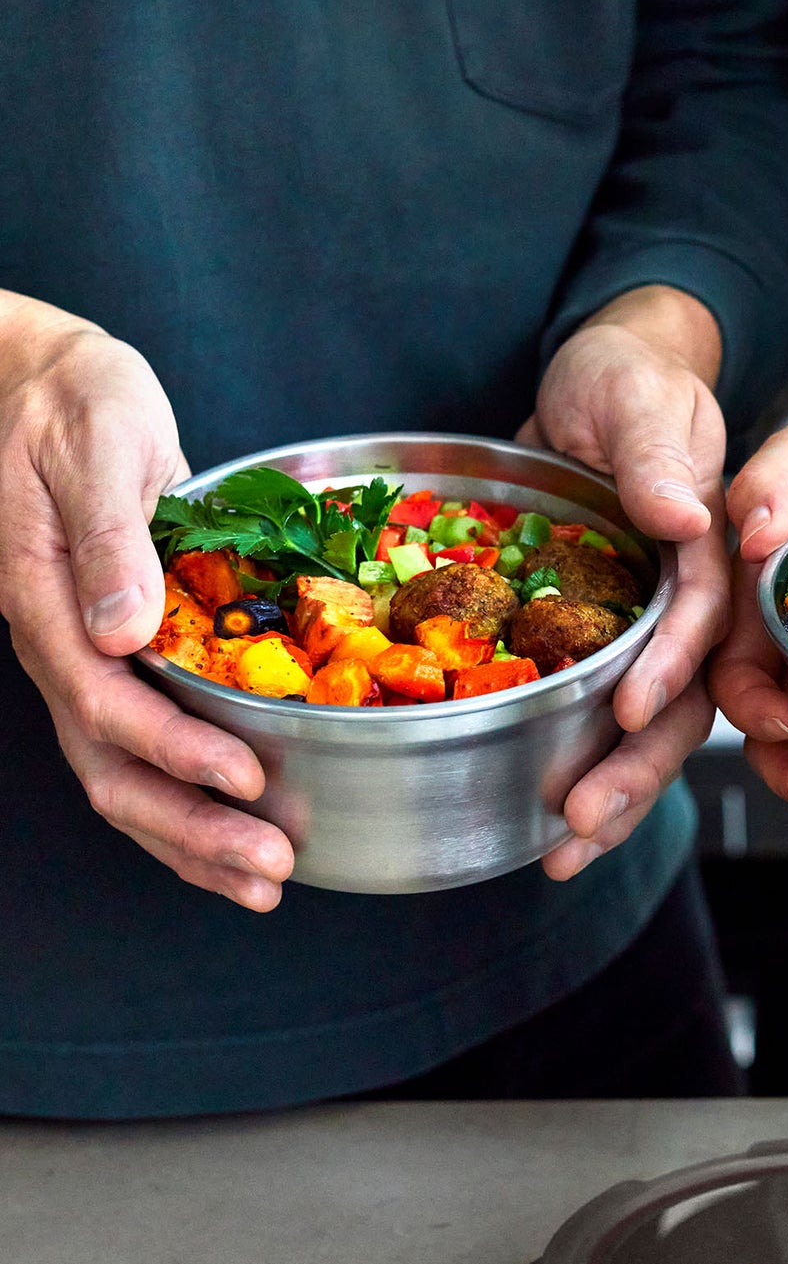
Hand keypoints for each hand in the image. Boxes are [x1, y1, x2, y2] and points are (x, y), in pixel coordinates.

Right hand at [0, 292, 292, 908]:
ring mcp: (83, 656)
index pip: (104, 700)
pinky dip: (189, 796)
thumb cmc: (74, 400)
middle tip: (269, 868)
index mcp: (47, 598)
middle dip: (190, 828)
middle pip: (109, 765)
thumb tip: (122, 630)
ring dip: (190, 836)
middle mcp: (60, 643)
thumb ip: (107, 537)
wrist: (43, 382)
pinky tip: (239, 829)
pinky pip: (140, 745)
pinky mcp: (115, 654)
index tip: (245, 778)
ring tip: (262, 881)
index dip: (176, 749)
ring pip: (121, 773)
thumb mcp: (97, 444)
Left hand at [518, 287, 729, 879]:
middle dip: (640, 768)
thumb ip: (658, 451)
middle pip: (686, 698)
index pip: (703, 615)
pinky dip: (579, 770)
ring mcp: (649, 629)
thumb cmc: (626, 376)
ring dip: (615, 794)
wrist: (592, 385)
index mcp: (712, 546)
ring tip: (563, 855)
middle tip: (582, 823)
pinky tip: (545, 828)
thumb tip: (684, 517)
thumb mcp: (636, 395)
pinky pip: (600, 718)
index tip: (630, 712)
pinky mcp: (605, 645)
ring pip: (649, 728)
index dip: (672, 667)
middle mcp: (689, 601)